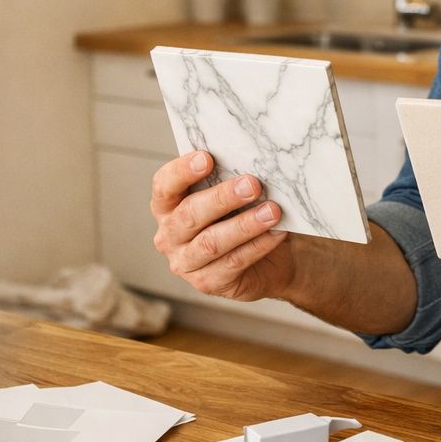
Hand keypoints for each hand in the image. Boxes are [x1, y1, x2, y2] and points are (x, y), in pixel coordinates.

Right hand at [150, 150, 295, 301]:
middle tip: (253, 184)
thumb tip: (251, 159)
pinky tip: (276, 233)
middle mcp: (169, 236)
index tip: (207, 158)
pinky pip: (233, 262)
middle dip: (222, 198)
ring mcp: (186, 263)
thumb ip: (230, 179)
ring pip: (212, 242)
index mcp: (167, 207)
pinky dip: (257, 245)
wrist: (268, 261)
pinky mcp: (207, 283)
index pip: (164, 186)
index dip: (182, 171)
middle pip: (190, 214)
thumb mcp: (233, 196)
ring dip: (245, 225)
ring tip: (272, 211)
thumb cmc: (242, 217)